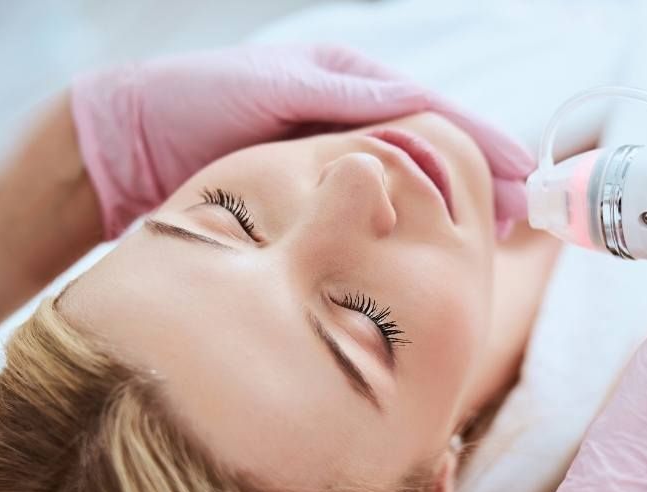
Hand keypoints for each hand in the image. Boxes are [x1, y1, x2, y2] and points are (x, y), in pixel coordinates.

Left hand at [71, 43, 534, 238]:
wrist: (125, 147)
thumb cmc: (192, 101)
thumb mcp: (273, 88)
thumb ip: (345, 99)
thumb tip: (418, 107)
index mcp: (348, 83)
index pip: (432, 112)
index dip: (481, 142)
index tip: (521, 172)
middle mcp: (348, 123)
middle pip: (432, 152)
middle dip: (479, 181)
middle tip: (522, 217)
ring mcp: (332, 166)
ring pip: (408, 188)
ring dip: (451, 212)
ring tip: (492, 240)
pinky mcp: (312, 204)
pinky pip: (372, 216)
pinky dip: (407, 231)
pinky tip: (428, 254)